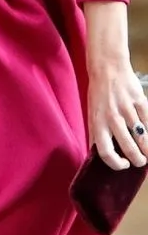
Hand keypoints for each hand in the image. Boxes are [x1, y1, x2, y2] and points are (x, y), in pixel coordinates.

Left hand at [82, 2, 146, 168]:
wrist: (108, 69)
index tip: (122, 165)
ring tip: (147, 154)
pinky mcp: (140, 102)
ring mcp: (127, 110)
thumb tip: (102, 153)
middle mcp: (111, 118)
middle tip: (140, 162)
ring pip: (141, 137)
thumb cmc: (98, 94)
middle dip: (137, 159)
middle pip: (127, 147)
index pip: (105, 151)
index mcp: (97, 122)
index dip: (115, 163)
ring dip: (147, 149)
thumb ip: (98, 132)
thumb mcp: (92, 113)